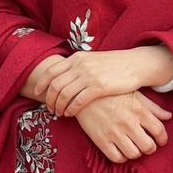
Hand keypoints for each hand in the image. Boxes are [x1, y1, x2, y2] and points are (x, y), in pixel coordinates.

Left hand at [31, 46, 172, 118]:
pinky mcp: (99, 87)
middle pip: (55, 85)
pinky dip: (71, 109)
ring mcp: (89, 76)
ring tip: (59, 113)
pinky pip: (78, 101)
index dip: (42, 83)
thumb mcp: (92, 60)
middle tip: (50, 108)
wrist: (135, 64)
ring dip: (59, 106)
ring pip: (64, 94)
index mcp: (77, 58)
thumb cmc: (114, 65)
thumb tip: (63, 76)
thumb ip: (78, 66)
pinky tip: (70, 114)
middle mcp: (80, 65)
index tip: (38, 93)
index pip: (51, 71)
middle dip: (49, 99)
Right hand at [78, 92, 172, 162]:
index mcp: (139, 110)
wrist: (84, 94)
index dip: (163, 139)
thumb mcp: (134, 95)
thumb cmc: (112, 93)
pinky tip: (121, 150)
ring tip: (134, 147)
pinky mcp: (101, 140)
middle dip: (150, 148)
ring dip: (136, 153)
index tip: (160, 140)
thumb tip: (169, 116)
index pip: (159, 131)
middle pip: (148, 146)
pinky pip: (116, 158)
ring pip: (134, 154)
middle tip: (147, 145)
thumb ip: (153, 107)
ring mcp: (114, 132)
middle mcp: (128, 123)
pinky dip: (122, 157)